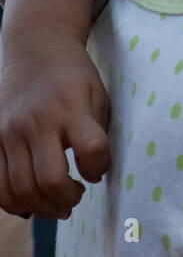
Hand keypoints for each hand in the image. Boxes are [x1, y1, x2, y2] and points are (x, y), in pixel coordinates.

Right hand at [0, 26, 110, 218]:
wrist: (35, 50)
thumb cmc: (74, 79)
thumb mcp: (98, 97)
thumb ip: (98, 135)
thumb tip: (91, 178)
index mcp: (72, 107)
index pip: (92, 149)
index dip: (98, 169)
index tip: (96, 172)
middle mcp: (38, 120)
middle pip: (50, 180)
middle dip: (68, 200)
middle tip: (75, 197)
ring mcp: (10, 131)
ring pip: (21, 189)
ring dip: (44, 207)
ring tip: (58, 204)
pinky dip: (15, 203)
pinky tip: (32, 200)